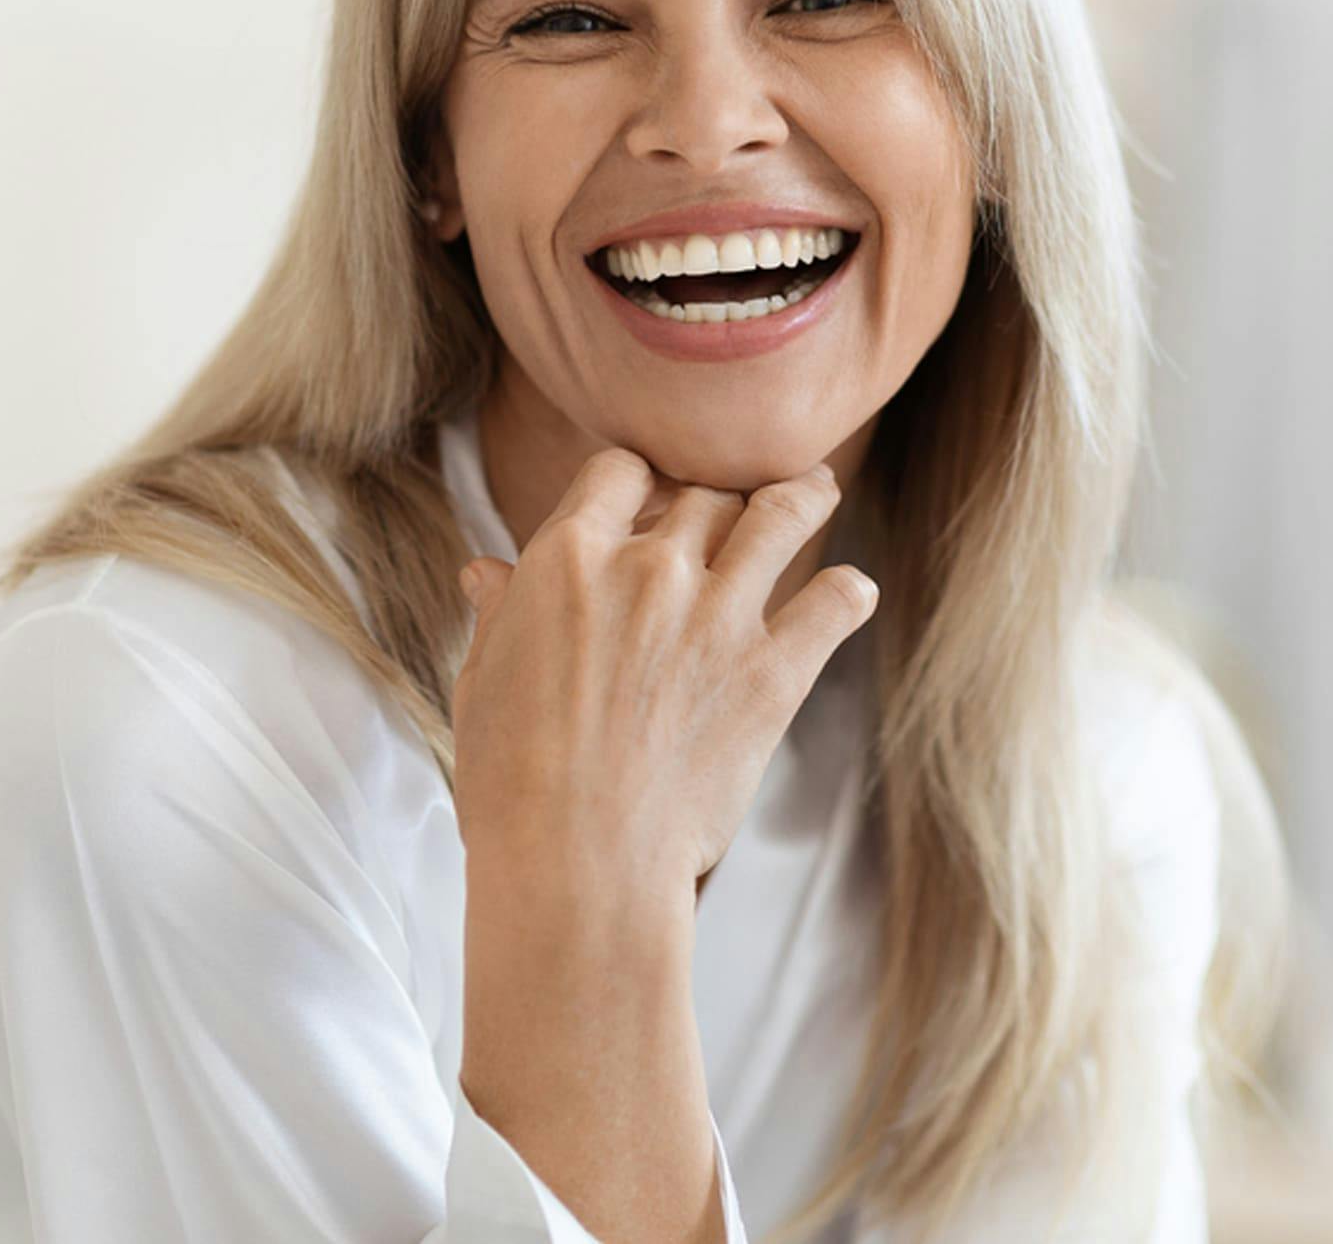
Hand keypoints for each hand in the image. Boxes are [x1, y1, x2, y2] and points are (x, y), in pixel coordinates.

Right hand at [449, 447, 877, 909]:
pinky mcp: (773, 672)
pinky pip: (833, 603)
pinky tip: (849, 593)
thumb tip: (486, 572)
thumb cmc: (511, 781)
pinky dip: (847, 593)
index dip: (638, 479)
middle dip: (714, 499)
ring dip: (802, 497)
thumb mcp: (482, 682)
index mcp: (569, 558)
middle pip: (703, 492)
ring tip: (815, 490)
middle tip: (729, 511)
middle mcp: (649, 568)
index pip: (619, 470)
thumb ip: (500, 614)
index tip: (650, 495)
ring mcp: (718, 616)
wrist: (575, 863)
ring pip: (780, 516)